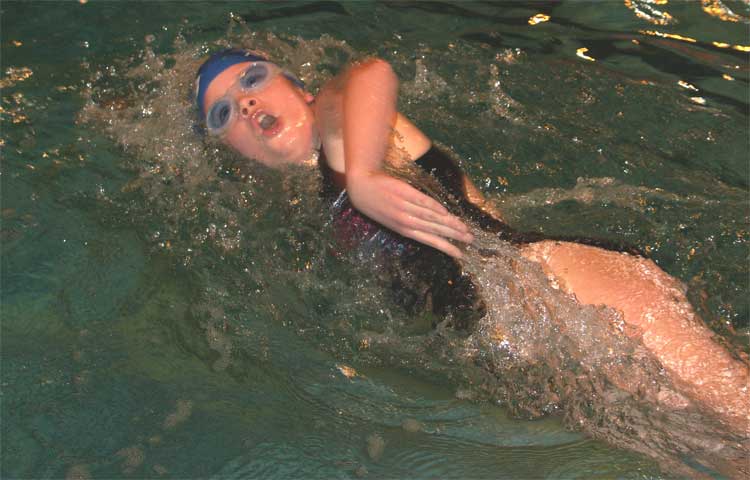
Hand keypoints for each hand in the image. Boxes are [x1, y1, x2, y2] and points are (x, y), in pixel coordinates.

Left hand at [346, 171, 472, 257]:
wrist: (362, 187)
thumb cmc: (377, 204)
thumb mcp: (390, 220)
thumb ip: (408, 224)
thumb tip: (428, 228)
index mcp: (403, 230)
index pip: (429, 241)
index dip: (445, 247)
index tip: (460, 254)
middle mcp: (406, 221)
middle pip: (435, 230)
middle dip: (454, 235)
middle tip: (470, 239)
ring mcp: (406, 207)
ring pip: (432, 217)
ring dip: (450, 223)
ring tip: (465, 228)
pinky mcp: (405, 193)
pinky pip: (424, 202)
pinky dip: (436, 208)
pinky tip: (446, 212)